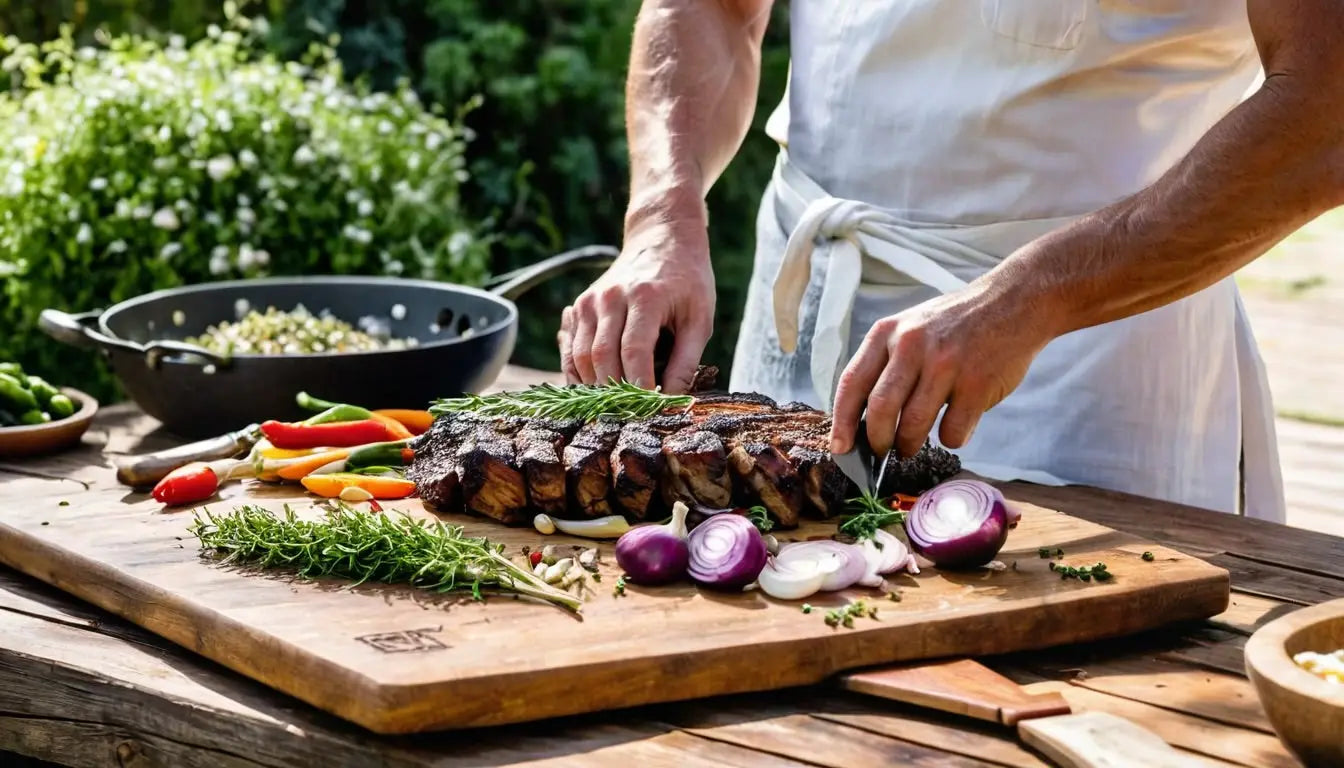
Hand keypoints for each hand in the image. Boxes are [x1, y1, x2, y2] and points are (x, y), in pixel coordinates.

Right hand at [558, 220, 714, 393]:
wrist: (662, 239)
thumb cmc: (688, 281)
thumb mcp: (700, 319)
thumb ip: (686, 361)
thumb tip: (671, 401)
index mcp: (645, 297)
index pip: (634, 352)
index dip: (638, 386)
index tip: (649, 408)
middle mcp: (610, 296)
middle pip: (601, 357)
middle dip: (614, 391)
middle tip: (630, 414)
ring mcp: (589, 300)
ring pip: (580, 356)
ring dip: (594, 386)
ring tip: (614, 405)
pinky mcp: (578, 306)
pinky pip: (569, 349)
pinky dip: (578, 373)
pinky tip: (595, 388)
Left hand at [828, 281, 1056, 458]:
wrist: (1015, 301)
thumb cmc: (956, 323)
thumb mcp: (911, 326)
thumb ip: (887, 363)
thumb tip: (861, 418)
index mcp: (888, 332)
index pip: (852, 383)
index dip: (842, 421)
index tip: (839, 448)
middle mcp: (912, 345)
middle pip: (880, 410)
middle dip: (877, 441)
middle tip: (882, 451)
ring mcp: (946, 364)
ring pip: (914, 426)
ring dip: (909, 445)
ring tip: (911, 446)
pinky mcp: (977, 383)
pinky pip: (952, 430)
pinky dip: (950, 439)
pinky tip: (955, 427)